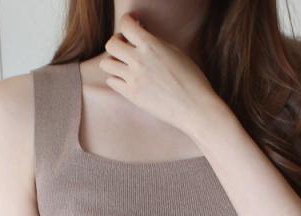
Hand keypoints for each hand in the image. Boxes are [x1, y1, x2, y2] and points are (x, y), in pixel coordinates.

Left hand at [98, 12, 219, 138]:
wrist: (194, 108)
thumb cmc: (191, 80)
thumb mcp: (175, 53)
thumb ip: (155, 44)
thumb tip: (142, 39)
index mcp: (151, 45)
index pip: (126, 25)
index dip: (127, 22)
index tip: (132, 25)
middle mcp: (138, 61)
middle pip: (111, 44)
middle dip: (117, 42)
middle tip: (126, 46)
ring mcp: (133, 80)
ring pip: (106, 64)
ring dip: (113, 61)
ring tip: (124, 64)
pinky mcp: (132, 96)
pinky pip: (111, 82)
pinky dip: (116, 78)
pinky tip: (127, 79)